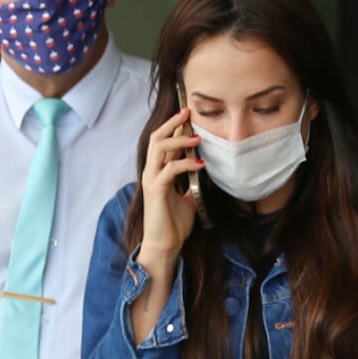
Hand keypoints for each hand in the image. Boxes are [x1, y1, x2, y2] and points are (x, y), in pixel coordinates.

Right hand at [138, 108, 203, 271]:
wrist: (164, 246)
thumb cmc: (173, 224)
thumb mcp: (188, 199)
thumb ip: (192, 184)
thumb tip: (205, 174)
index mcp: (158, 171)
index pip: (163, 142)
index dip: (174, 127)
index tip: (187, 114)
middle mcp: (152, 171)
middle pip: (156, 138)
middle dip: (172, 123)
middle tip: (187, 112)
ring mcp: (151, 179)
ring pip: (159, 149)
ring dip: (179, 140)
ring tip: (196, 137)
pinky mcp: (156, 190)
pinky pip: (169, 170)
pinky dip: (185, 164)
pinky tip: (199, 164)